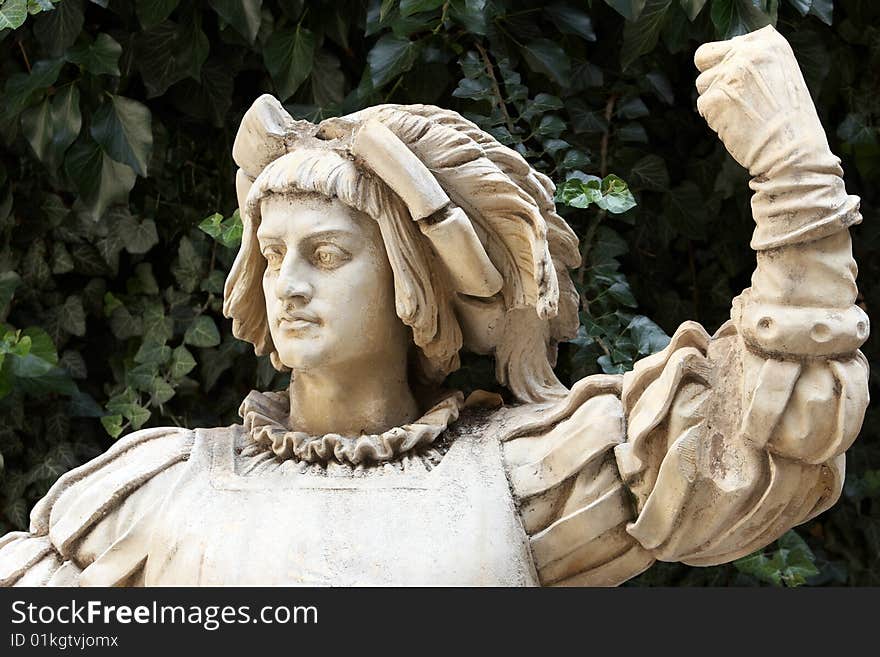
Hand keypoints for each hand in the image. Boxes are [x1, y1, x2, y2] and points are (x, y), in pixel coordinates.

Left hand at [694, 25, 830, 176]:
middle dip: (711, 77)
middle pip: (703, 58)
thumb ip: (752, 59)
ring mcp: (729, 74)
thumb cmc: (788, 117)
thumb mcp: (781, 72)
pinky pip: (702, 106)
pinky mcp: (714, 98)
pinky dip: (715, 118)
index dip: (728, 65)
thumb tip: (720, 57)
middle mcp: (747, 51)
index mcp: (768, 40)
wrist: (791, 148)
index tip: (749, 84)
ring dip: (715, 100)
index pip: (724, 44)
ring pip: (701, 84)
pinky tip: (738, 124)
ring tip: (743, 112)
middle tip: (735, 97)